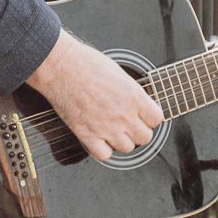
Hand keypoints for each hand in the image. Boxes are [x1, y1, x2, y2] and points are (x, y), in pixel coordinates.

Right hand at [26, 30, 163, 160]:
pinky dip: (103, 149)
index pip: (156, 119)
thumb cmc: (86, 63)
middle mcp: (124, 114)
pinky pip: (104, 155)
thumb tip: (138, 104)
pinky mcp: (86, 135)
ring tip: (114, 130)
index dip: (150, 117)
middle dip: (139, 130)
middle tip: (130, 123)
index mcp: (134, 96)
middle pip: (145, 137)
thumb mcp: (119, 73)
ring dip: (122, 140)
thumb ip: (131, 93)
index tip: (143, 115)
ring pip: (127, 148)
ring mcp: (106, 127)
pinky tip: (100, 138)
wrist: (60, 66)